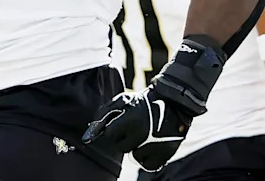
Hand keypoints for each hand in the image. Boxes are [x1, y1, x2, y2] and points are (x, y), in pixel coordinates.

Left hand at [83, 37, 225, 171]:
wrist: (176, 102)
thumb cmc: (145, 101)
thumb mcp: (123, 100)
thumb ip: (104, 114)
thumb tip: (89, 133)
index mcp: (130, 120)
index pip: (109, 134)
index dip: (114, 129)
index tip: (121, 124)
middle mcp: (141, 134)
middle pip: (121, 147)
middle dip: (125, 138)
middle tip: (135, 127)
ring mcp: (153, 146)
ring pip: (134, 156)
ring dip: (137, 147)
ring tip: (146, 133)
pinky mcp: (165, 154)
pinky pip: (147, 165)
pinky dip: (148, 157)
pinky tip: (152, 144)